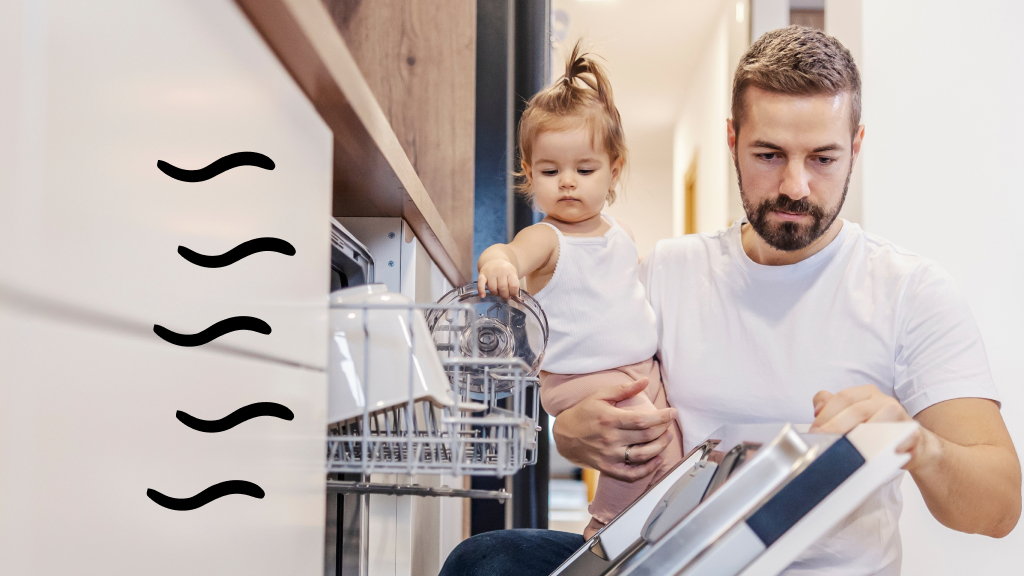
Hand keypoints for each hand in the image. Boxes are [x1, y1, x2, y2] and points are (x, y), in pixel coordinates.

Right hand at [477, 259, 519, 298]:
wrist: (494, 261)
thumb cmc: (505, 271)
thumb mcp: (513, 275)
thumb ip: (514, 285)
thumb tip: (515, 297)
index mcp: (510, 271)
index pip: (513, 285)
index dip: (513, 293)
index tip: (512, 295)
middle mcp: (500, 271)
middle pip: (502, 288)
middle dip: (504, 295)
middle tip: (505, 296)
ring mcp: (490, 272)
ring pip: (492, 288)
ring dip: (495, 294)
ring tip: (497, 292)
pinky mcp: (482, 274)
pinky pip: (480, 284)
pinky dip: (481, 290)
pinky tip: (483, 296)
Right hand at [552, 378, 677, 481]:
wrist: (564, 435)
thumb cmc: (583, 413)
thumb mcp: (600, 396)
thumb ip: (624, 388)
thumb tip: (644, 381)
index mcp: (609, 419)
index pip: (643, 420)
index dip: (662, 417)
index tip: (672, 413)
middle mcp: (610, 439)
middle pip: (646, 436)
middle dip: (663, 429)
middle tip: (670, 423)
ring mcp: (609, 455)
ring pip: (642, 455)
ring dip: (660, 447)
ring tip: (666, 438)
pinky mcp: (608, 468)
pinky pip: (631, 474)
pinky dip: (647, 469)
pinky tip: (657, 460)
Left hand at [809, 384, 940, 471]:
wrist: (915, 444)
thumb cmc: (878, 429)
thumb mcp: (853, 415)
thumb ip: (832, 408)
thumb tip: (817, 408)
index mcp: (866, 393)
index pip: (842, 398)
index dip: (826, 414)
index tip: (814, 431)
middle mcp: (884, 401)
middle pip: (856, 410)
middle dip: (835, 426)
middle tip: (823, 441)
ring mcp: (900, 416)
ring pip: (876, 424)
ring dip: (858, 438)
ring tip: (843, 450)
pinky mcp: (912, 434)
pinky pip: (897, 440)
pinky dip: (885, 448)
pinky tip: (874, 455)